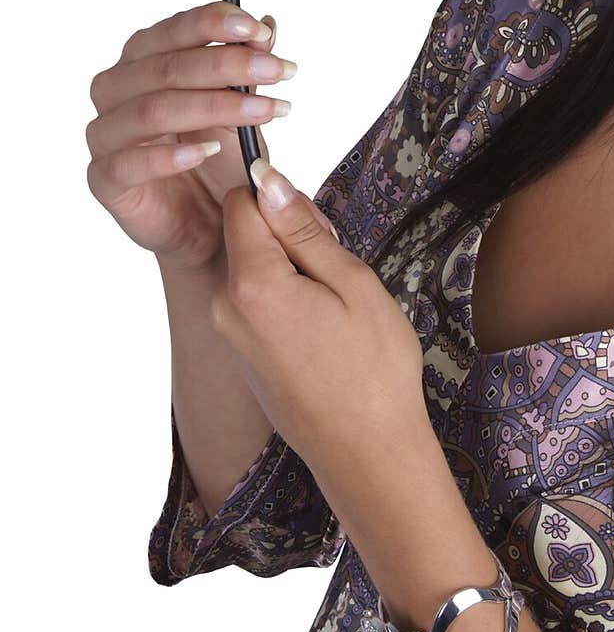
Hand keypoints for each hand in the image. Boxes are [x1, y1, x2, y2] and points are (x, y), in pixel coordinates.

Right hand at [86, 2, 296, 271]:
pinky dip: (169, 156)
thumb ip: (248, 67)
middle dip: (226, 64)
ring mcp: (106, 136)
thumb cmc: (221, 159)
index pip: (172, 31)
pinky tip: (209, 151)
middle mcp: (116, 91)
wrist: (213, 224)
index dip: (213, 23)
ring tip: (264, 112)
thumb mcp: (244, 107)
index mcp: (143, 61)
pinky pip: (128, 163)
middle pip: (165, 68)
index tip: (258, 30)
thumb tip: (268, 24)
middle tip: (278, 70)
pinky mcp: (105, 180)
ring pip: (152, 110)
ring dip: (214, 106)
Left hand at [211, 158, 428, 485]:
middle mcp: (224, 306)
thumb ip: (303, 229)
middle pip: (246, 234)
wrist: (365, 453)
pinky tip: (322, 330)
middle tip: (338, 273)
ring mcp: (228, 333)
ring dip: (292, 270)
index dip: (281, 199)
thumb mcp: (352, 283)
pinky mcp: (239, 352)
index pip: (242, 201)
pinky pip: (256, 301)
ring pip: (254, 266)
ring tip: (335, 307)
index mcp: (252, 284)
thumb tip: (266, 178)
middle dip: (290, 237)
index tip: (319, 227)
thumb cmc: (372, 370)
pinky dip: (287, 300)